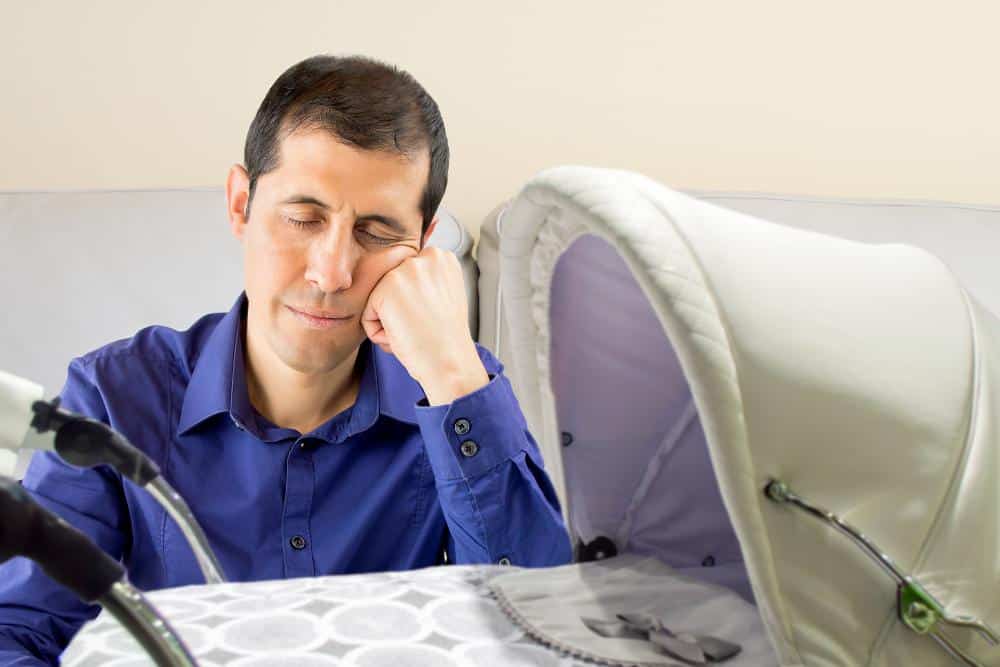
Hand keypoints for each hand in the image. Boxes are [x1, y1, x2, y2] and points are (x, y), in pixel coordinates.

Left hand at [362, 246, 487, 404]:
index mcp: (442, 258)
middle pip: (390, 286)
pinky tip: (403, 335)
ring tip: (414, 331)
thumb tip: (400, 283)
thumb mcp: (444, 296)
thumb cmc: (446, 339)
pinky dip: (380, 333)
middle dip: (400, 310)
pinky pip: (368, 315)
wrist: (450, 362)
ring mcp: (405, 271)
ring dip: (390, 322)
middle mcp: (425, 258)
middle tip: (422, 325)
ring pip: (378, 300)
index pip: (406, 276)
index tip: (430, 316)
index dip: (414, 302)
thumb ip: (425, 280)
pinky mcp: (386, 289)